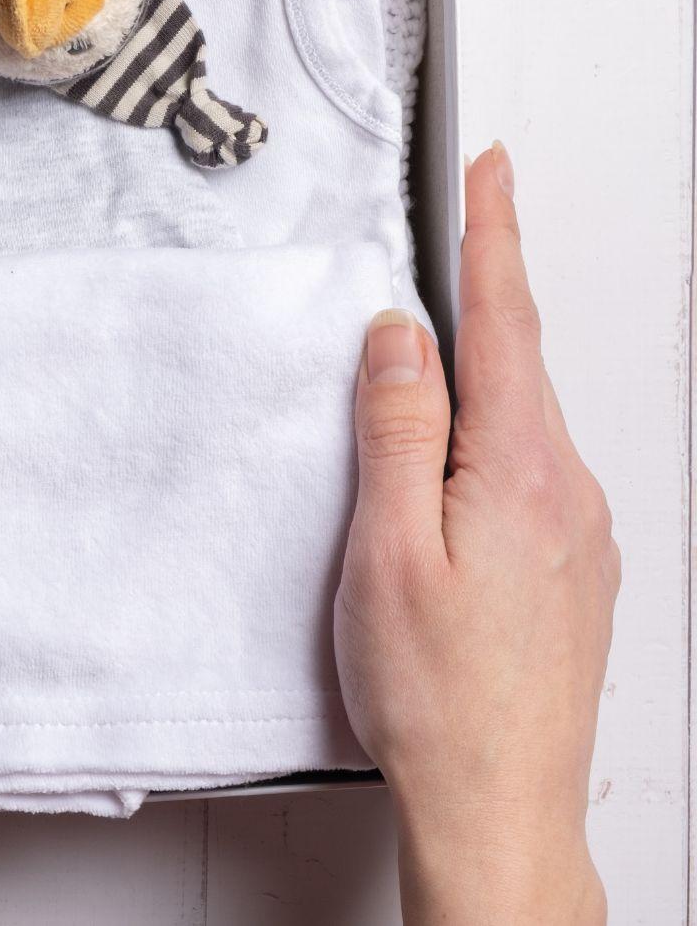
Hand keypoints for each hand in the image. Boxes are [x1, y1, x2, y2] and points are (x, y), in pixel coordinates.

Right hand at [335, 144, 617, 924]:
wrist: (501, 804)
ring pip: (520, 426)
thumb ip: (397, 429)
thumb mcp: (387, 549)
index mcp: (521, 472)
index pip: (506, 323)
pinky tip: (447, 482)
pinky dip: (487, 448)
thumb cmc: (435, 695)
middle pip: (518, 368)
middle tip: (445, 244)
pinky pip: (529, 477)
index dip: (494, 237)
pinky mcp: (577, 573)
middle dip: (480, 304)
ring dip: (475, 389)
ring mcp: (584, 536)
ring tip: (418, 388)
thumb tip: (401, 335)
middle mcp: (569, 493)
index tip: (492, 168)